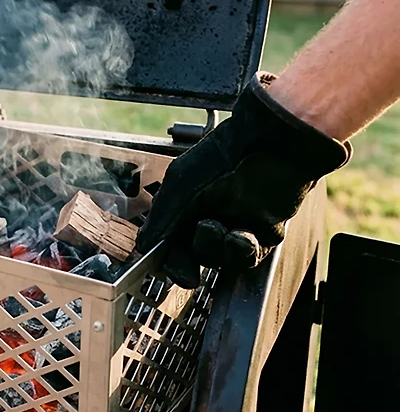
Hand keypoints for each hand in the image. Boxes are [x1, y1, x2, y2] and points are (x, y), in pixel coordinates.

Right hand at [136, 73, 350, 288]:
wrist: (268, 144)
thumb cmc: (220, 157)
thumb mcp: (177, 186)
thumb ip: (158, 220)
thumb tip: (142, 246)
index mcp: (187, 207)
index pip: (172, 243)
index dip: (167, 258)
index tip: (162, 267)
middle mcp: (210, 218)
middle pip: (193, 257)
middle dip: (188, 259)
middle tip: (188, 259)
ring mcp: (236, 226)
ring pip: (220, 259)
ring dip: (215, 249)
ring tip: (217, 227)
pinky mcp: (264, 233)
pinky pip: (249, 257)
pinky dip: (241, 251)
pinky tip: (239, 234)